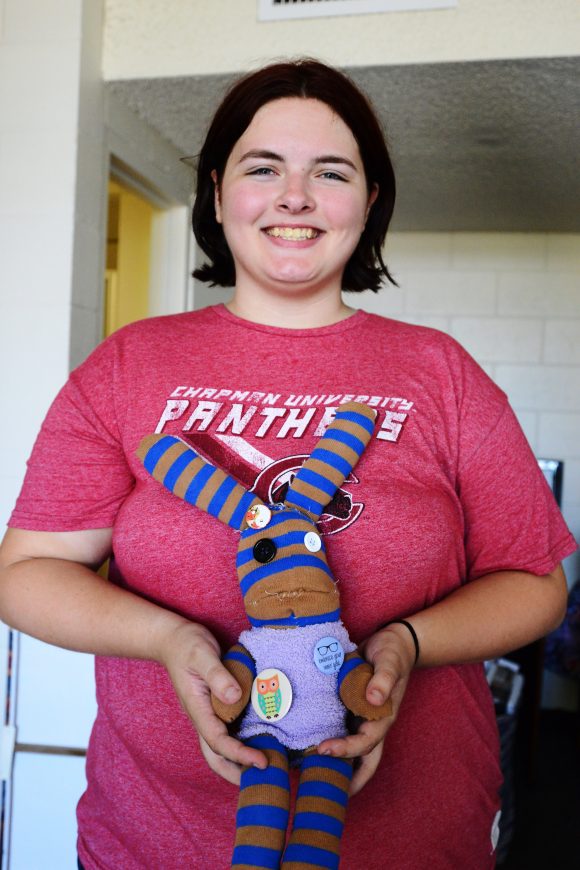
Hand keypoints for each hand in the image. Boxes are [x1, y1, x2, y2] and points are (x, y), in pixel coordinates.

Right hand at [157, 619, 267, 778]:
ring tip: (265, 767)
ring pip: (221, 747)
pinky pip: (228, 731)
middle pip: (215, 756)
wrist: (173, 640)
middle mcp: (202, 717)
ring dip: (239, 761)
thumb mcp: (202, 655)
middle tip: (262, 781)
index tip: (261, 761)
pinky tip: (260, 740)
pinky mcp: (216, 707)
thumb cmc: (186, 645)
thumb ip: (217, 675)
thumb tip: (236, 695)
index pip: (218, 742)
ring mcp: (208, 714)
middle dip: (236, 773)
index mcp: (198, 709)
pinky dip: (242, 741)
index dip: (239, 754)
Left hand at [317, 623, 415, 794]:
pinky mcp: (349, 708)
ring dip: (335, 764)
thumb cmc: (393, 654)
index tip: (324, 749)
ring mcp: (360, 718)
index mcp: (383, 717)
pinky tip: (303, 744)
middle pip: (362, 760)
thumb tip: (374, 699)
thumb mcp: (390, 662)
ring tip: (306, 775)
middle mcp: (371, 723)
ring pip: (350, 750)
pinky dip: (327, 739)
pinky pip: (339, 729)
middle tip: (317, 784)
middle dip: (345, 777)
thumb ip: (384, 679)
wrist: (393, 643)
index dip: (347, 750)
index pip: (366, 743)